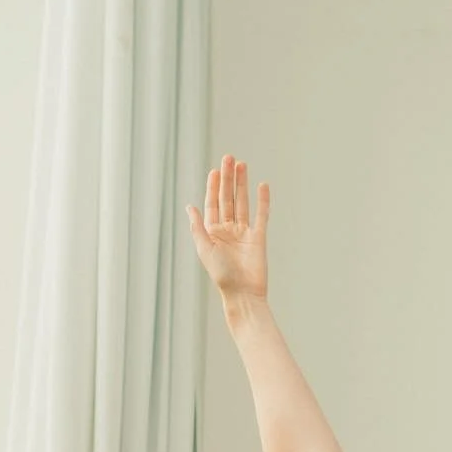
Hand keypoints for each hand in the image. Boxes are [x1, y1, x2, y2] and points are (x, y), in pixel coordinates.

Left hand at [185, 152, 268, 302]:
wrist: (243, 294)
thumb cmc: (222, 276)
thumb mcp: (204, 249)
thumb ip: (197, 227)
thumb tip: (189, 206)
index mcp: (213, 232)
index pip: (213, 203)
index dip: (213, 186)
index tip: (215, 170)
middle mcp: (228, 230)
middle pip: (228, 198)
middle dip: (228, 178)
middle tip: (229, 158)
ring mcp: (244, 233)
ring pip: (243, 202)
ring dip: (242, 184)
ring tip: (242, 165)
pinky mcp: (259, 238)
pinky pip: (261, 215)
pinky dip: (262, 200)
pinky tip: (262, 186)